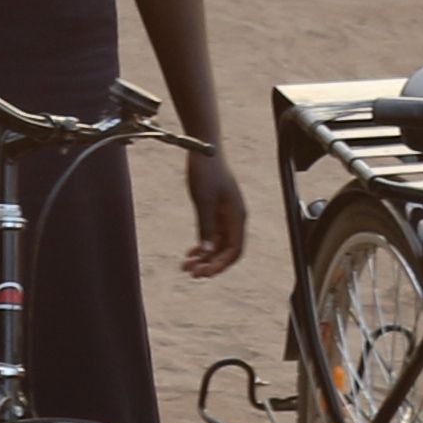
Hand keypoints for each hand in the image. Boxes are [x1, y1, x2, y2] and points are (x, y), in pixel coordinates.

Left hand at [176, 145, 249, 277]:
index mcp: (237, 216)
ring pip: (218, 245)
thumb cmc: (205, 171)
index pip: (235, 250)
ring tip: (185, 266)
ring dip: (204, 257)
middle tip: (191, 273)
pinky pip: (212, 236)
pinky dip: (202, 246)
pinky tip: (190, 254)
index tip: (203, 273)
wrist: (203, 149)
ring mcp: (225, 216)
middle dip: (211, 264)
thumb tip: (207, 250)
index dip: (220, 265)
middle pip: (227, 251)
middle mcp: (234, 219)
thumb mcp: (203, 199)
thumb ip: (206, 225)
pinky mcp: (215, 212)